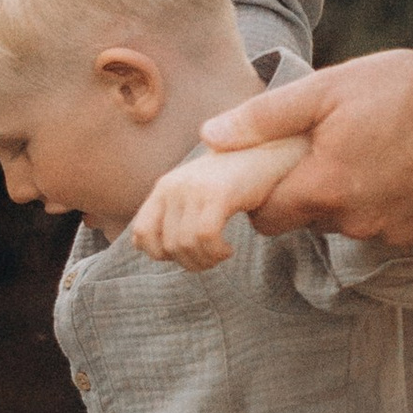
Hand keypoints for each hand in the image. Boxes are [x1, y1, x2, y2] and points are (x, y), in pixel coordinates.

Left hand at [129, 138, 308, 269]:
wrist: (271, 150)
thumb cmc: (237, 179)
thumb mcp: (197, 193)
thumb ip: (174, 214)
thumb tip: (149, 249)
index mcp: (164, 187)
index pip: (141, 234)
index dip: (160, 254)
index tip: (187, 253)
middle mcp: (173, 186)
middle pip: (166, 247)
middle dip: (190, 263)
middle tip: (212, 257)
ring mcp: (194, 188)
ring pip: (185, 246)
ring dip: (206, 260)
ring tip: (221, 253)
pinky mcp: (217, 193)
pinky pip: (205, 238)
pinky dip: (216, 252)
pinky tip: (228, 249)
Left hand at [198, 51, 412, 245]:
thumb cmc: (404, 89)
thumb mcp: (327, 89)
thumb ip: (265, 118)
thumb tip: (211, 137)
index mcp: (321, 188)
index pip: (268, 219)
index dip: (267, 195)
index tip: (282, 168)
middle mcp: (353, 222)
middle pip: (309, 220)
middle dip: (312, 191)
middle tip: (334, 147)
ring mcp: (392, 234)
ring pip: (350, 224)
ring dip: (351, 198)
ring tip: (375, 151)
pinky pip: (388, 228)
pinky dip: (388, 205)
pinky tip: (405, 168)